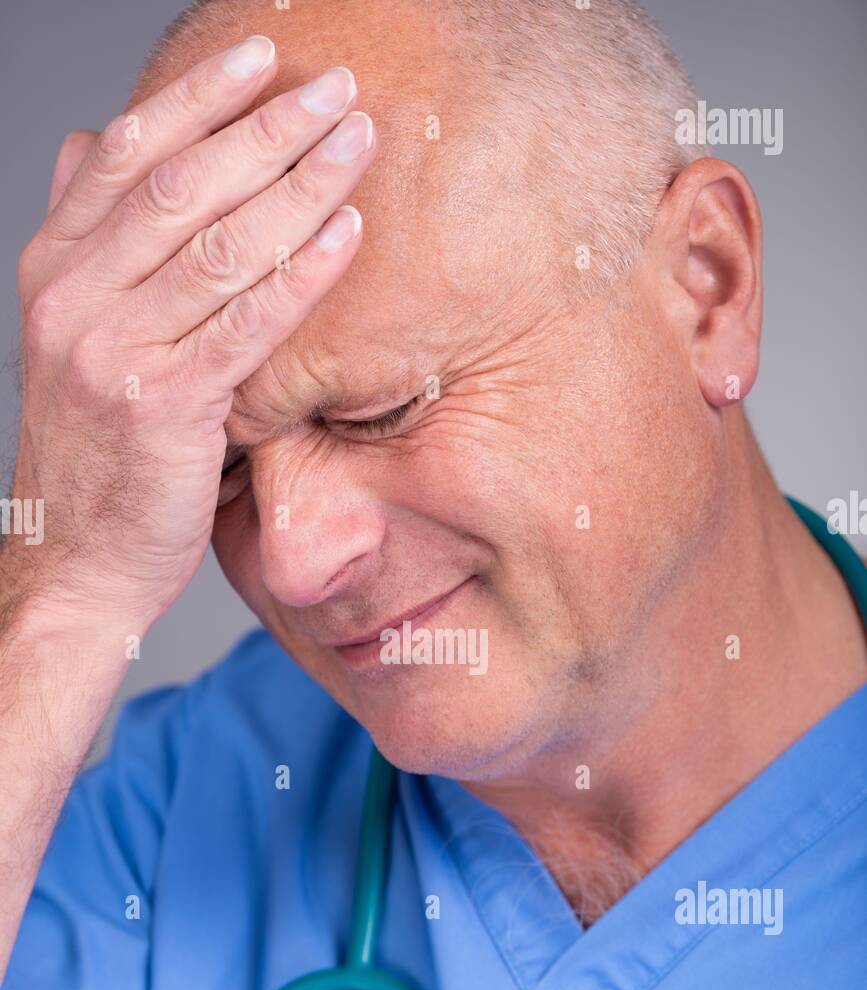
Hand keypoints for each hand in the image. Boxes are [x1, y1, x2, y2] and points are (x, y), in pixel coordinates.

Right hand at [8, 35, 375, 631]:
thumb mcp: (71, 337)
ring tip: (356, 144)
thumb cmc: (93, 455)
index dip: (198, 100)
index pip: (128, 158)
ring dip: (297, 185)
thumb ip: (88, 242)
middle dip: (265, 128)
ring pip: (219, 247)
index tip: (261, 60)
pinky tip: (347, 234)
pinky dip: (301, 274)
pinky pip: (246, 326)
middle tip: (333, 89)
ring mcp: (117, 352)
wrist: (74, 562)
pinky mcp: (165, 407)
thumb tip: (96, 143)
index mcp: (54, 272)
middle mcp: (76, 300)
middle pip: (182, 188)